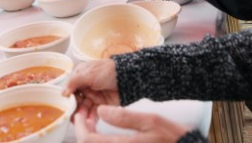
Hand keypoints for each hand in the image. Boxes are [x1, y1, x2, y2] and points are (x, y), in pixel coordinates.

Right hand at [64, 59, 119, 122]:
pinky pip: (91, 113)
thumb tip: (63, 92)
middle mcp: (85, 86)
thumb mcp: (88, 73)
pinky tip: (87, 119)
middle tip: (74, 110)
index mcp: (80, 75)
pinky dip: (89, 117)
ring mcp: (92, 96)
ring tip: (81, 115)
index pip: (69, 88)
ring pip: (82, 107)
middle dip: (74, 106)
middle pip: (74, 99)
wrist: (128, 77)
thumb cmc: (108, 70)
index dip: (67, 96)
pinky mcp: (100, 105)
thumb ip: (74, 82)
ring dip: (80, 112)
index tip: (66, 102)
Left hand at [74, 104, 190, 142]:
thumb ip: (124, 117)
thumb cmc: (172, 138)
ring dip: (91, 135)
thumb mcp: (151, 121)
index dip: (79, 126)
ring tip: (94, 120)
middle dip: (83, 129)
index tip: (79, 113)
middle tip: (85, 114)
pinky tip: (104, 131)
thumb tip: (102, 111)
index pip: (88, 140)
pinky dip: (100, 139)